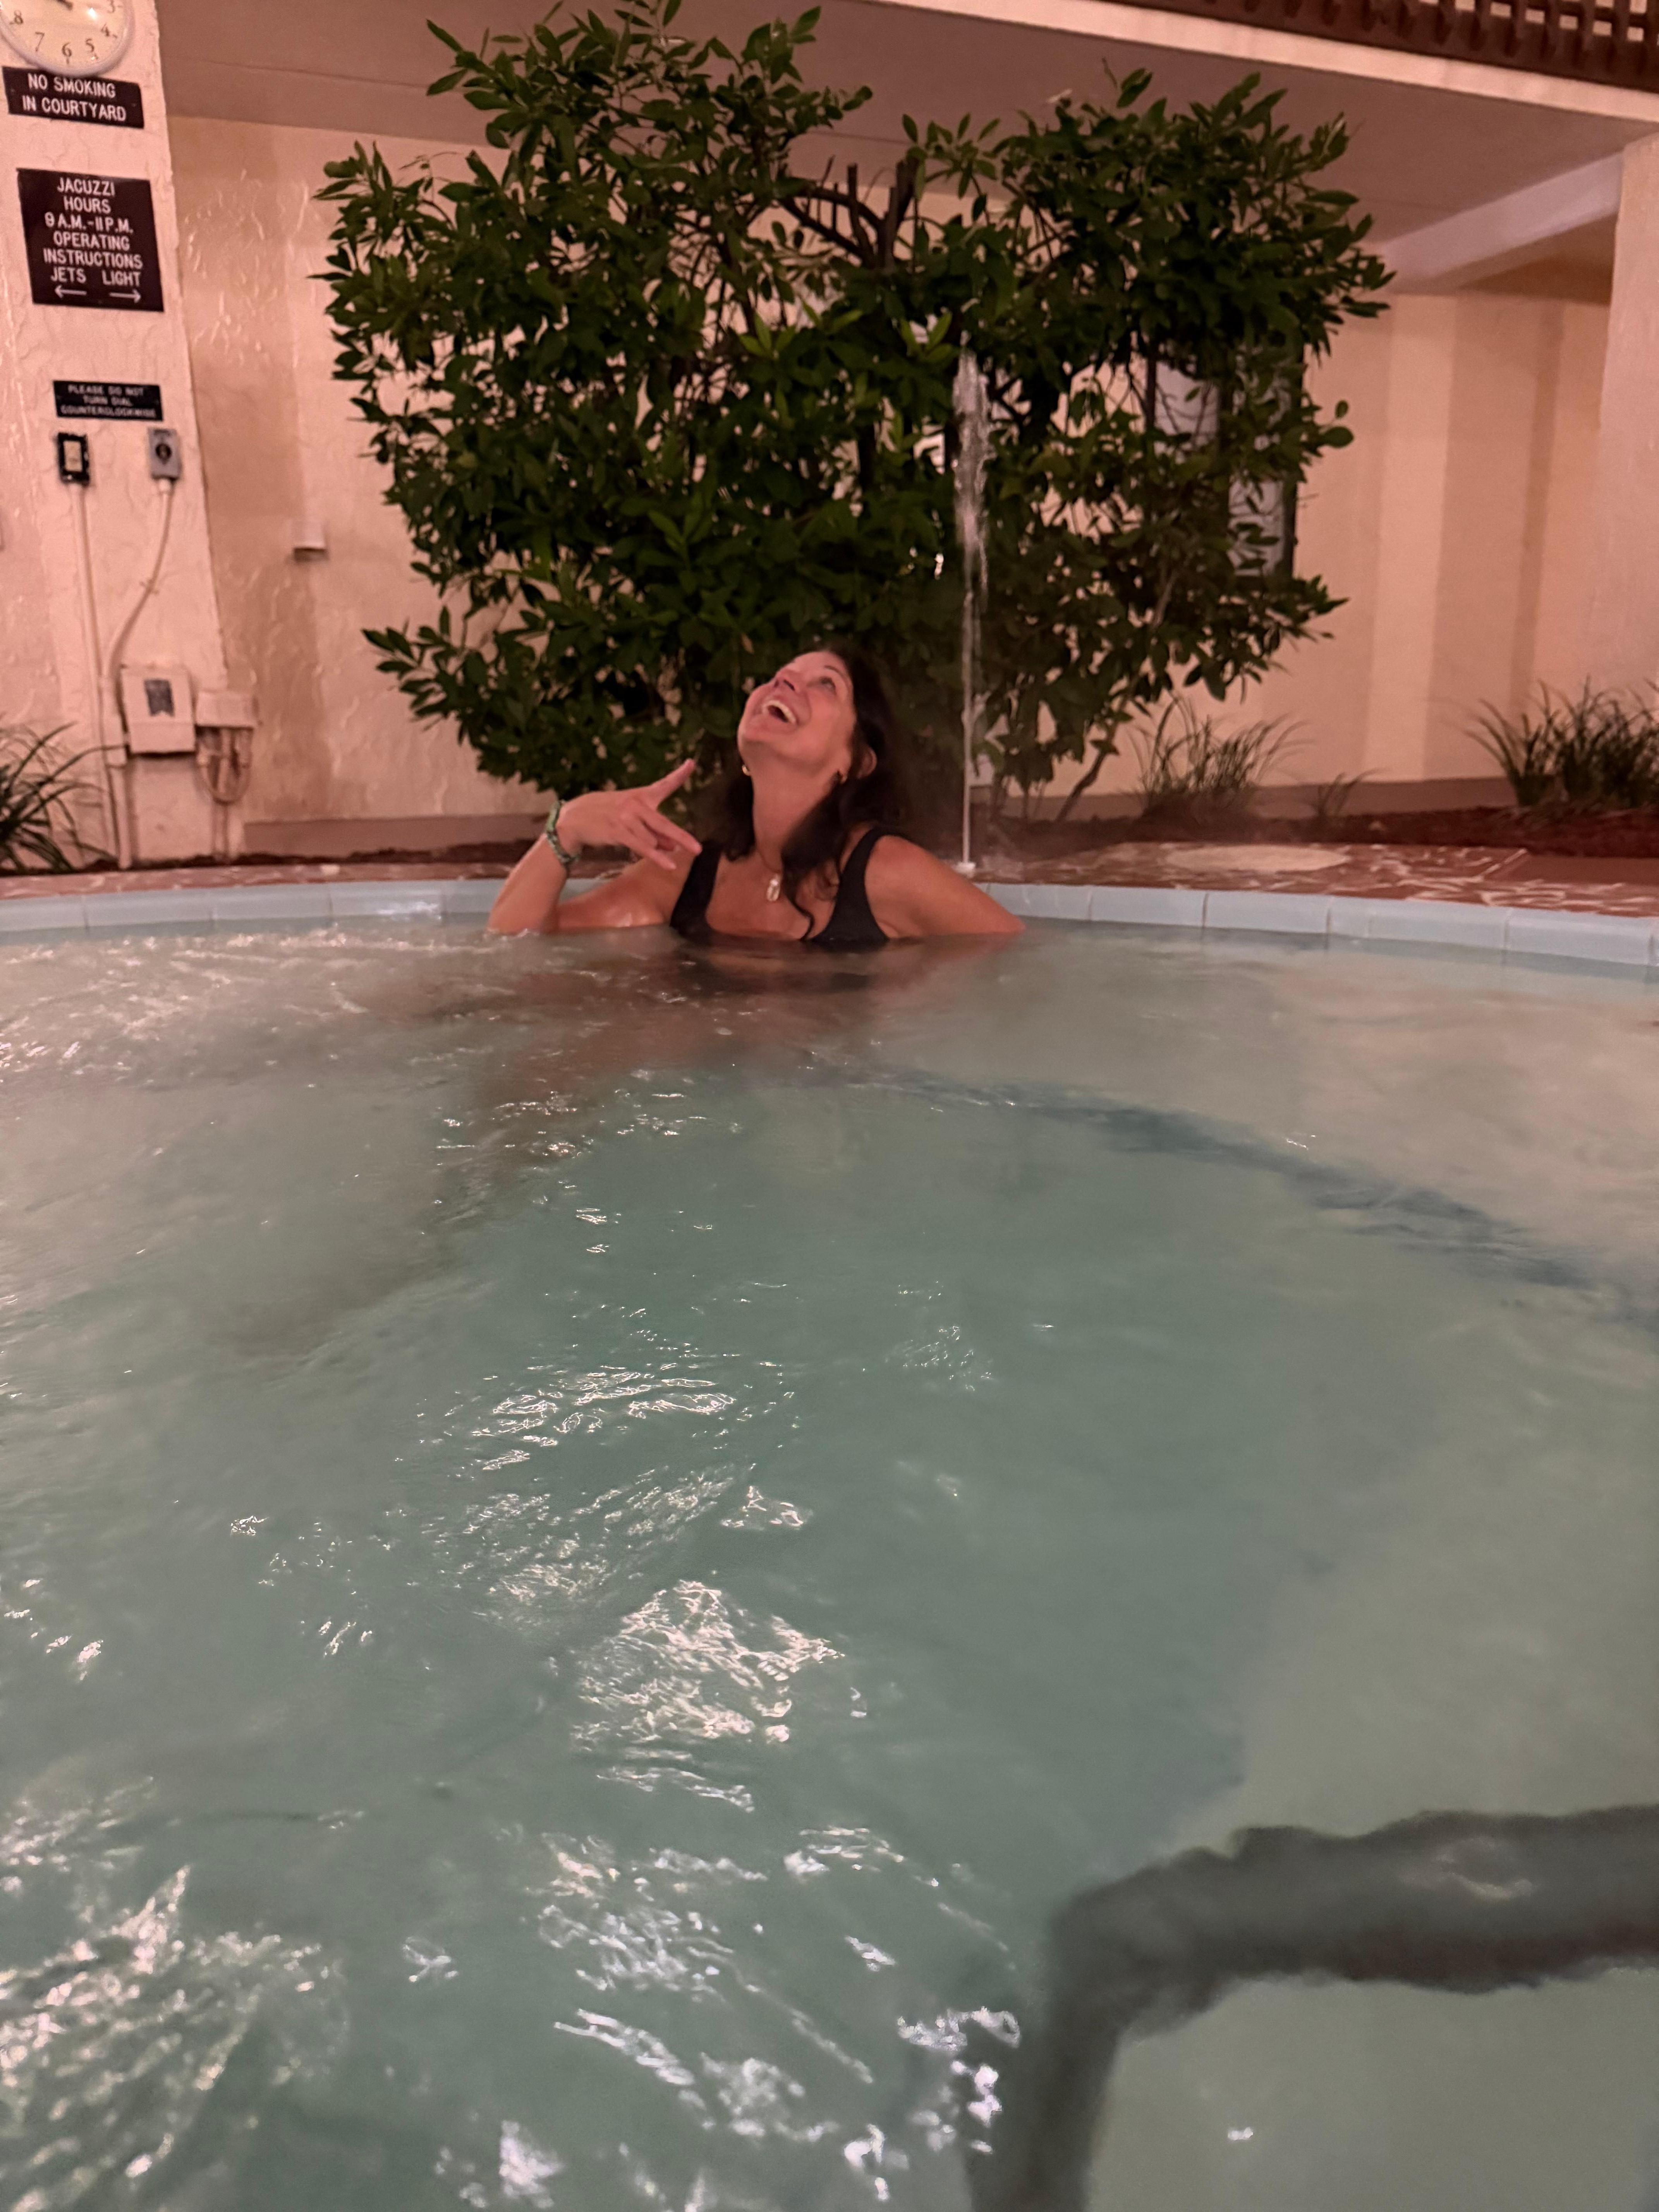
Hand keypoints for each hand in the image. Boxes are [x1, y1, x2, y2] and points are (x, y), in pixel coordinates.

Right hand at [560, 762, 701, 872]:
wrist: (574, 819)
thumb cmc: (603, 816)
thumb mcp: (629, 818)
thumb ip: (652, 831)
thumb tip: (673, 846)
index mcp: (639, 795)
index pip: (663, 784)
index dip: (679, 774)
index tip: (691, 763)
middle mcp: (635, 804)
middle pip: (663, 822)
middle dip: (682, 837)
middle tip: (697, 849)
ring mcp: (626, 817)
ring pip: (652, 839)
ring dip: (658, 850)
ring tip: (671, 855)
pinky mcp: (618, 830)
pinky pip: (642, 846)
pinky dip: (656, 857)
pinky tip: (669, 865)